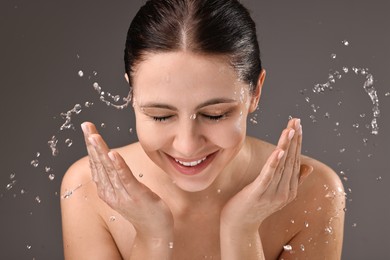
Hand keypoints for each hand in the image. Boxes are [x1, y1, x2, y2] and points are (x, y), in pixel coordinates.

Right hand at [81, 122, 173, 238]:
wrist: (154, 231)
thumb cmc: (142, 209)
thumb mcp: (124, 192)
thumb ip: (116, 177)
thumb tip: (109, 160)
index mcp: (106, 190)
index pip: (96, 163)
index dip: (91, 146)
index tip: (87, 129)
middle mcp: (110, 192)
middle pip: (99, 163)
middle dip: (92, 143)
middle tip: (86, 126)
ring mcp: (123, 195)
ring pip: (109, 169)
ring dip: (101, 151)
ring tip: (94, 136)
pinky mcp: (136, 195)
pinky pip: (125, 178)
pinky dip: (118, 165)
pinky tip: (113, 154)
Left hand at [220, 118, 312, 231]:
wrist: (239, 226)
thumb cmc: (255, 206)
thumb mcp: (276, 193)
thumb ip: (293, 180)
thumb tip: (308, 167)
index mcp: (290, 189)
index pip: (295, 161)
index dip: (297, 143)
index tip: (298, 125)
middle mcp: (284, 191)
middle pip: (291, 160)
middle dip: (294, 139)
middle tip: (296, 120)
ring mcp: (272, 193)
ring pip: (281, 165)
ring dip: (286, 145)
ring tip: (290, 129)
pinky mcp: (258, 193)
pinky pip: (268, 176)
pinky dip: (274, 163)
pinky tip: (279, 150)